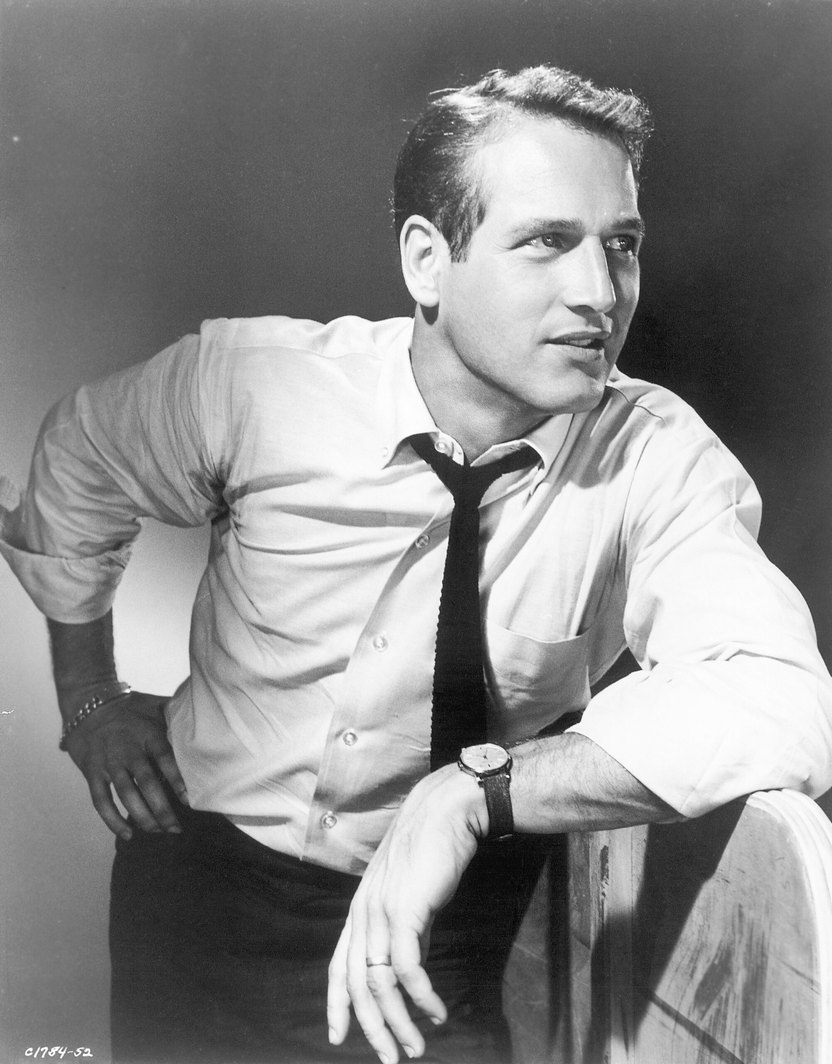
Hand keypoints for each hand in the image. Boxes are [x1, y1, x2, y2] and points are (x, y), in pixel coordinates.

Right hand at [63, 690, 186, 838]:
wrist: (89, 705)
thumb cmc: (130, 707)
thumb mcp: (154, 705)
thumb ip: (176, 714)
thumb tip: (206, 712)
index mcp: (148, 734)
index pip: (165, 758)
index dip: (177, 780)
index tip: (189, 800)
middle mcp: (128, 750)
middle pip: (147, 783)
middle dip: (162, 809)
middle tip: (176, 828)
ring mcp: (109, 763)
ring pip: (126, 795)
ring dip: (142, 817)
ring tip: (158, 831)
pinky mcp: (92, 773)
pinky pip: (101, 801)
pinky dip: (112, 820)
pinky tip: (127, 834)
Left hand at [327, 765, 486, 1062]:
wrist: (448, 811)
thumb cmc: (433, 849)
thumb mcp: (413, 895)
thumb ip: (407, 928)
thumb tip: (410, 965)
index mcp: (361, 909)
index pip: (338, 965)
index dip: (336, 1003)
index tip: (338, 1036)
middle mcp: (364, 912)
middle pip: (357, 984)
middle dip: (372, 1027)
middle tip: (391, 1059)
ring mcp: (381, 911)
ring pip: (379, 983)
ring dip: (398, 1022)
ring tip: (417, 1047)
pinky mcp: (405, 910)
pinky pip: (407, 968)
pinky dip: (421, 997)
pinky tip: (436, 1011)